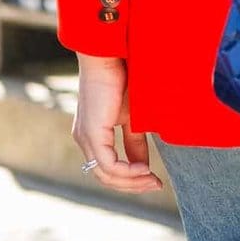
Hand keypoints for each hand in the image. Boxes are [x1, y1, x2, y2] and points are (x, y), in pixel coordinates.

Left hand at [71, 55, 163, 194]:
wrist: (112, 55)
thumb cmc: (123, 79)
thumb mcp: (133, 118)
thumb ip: (135, 142)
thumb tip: (144, 165)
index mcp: (92, 135)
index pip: (107, 169)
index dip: (131, 180)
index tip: (155, 180)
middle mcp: (84, 139)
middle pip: (105, 177)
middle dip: (132, 185)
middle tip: (156, 185)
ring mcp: (85, 137)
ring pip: (105, 174)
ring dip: (131, 181)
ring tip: (152, 178)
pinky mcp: (91, 133)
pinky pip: (107, 164)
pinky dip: (127, 171)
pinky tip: (144, 168)